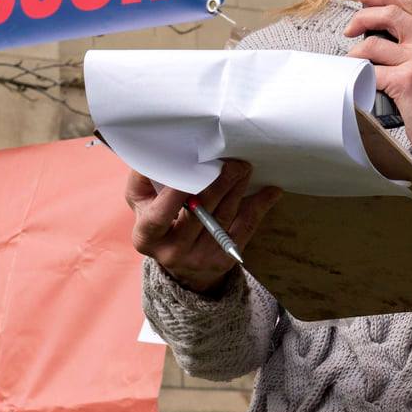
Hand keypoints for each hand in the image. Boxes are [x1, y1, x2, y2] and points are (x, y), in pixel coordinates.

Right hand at [125, 160, 282, 295]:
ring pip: (223, 218)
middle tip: (232, 162)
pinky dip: (258, 208)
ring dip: (237, 189)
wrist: (178, 258)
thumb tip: (159, 150)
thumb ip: (144, 176)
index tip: (193, 168)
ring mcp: (198, 259)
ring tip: (245, 169)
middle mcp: (171, 252)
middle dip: (217, 184)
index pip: (160, 216)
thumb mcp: (141, 200)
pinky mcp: (222, 261)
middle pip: (199, 214)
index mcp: (146, 236)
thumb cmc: (159, 216)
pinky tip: (270, 192)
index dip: (175, 194)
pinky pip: (244, 230)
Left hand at [344, 0, 411, 157]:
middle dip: (362, 18)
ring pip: (374, 44)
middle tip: (350, 30)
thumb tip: (378, 28)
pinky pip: (371, 70)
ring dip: (355, 54)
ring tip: (353, 63)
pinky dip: (359, 75)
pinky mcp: (406, 81)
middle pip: (389, 14)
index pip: (408, 3)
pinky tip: (358, 80)